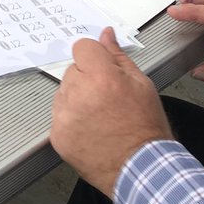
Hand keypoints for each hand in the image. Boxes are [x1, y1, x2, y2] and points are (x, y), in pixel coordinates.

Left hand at [49, 27, 170, 197]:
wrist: (142, 169)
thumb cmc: (146, 129)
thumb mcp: (141, 85)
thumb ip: (118, 56)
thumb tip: (106, 34)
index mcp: (101, 77)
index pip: (82, 47)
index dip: (94, 57)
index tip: (103, 69)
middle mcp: (79, 94)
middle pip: (73, 70)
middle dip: (87, 78)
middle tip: (108, 99)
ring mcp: (65, 116)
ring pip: (64, 92)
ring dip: (77, 98)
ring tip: (101, 117)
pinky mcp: (57, 135)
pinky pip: (59, 115)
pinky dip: (71, 119)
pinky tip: (91, 130)